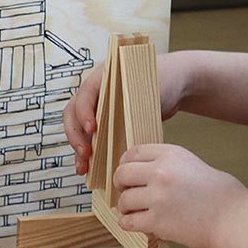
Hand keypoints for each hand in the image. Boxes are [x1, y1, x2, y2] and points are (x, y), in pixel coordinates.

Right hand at [63, 51, 191, 175]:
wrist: (175, 84)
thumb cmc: (162, 79)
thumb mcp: (147, 88)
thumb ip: (131, 103)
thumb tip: (121, 125)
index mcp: (101, 79)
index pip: (84, 96)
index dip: (84, 114)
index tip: (93, 129)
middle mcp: (95, 93)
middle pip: (73, 114)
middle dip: (76, 135)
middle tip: (85, 153)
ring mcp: (98, 109)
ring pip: (79, 128)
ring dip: (78, 147)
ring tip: (83, 167)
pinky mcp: (105, 123)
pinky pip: (90, 137)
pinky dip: (88, 152)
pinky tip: (90, 167)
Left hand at [113, 143, 247, 247]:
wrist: (234, 219)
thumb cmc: (220, 195)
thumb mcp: (191, 164)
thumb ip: (166, 164)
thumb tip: (139, 170)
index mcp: (171, 155)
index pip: (132, 152)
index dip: (125, 164)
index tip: (127, 174)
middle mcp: (161, 172)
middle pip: (122, 174)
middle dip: (121, 185)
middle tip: (126, 193)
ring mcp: (158, 197)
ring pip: (123, 200)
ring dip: (126, 208)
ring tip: (136, 211)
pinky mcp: (157, 221)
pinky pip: (128, 222)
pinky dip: (129, 224)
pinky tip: (138, 223)